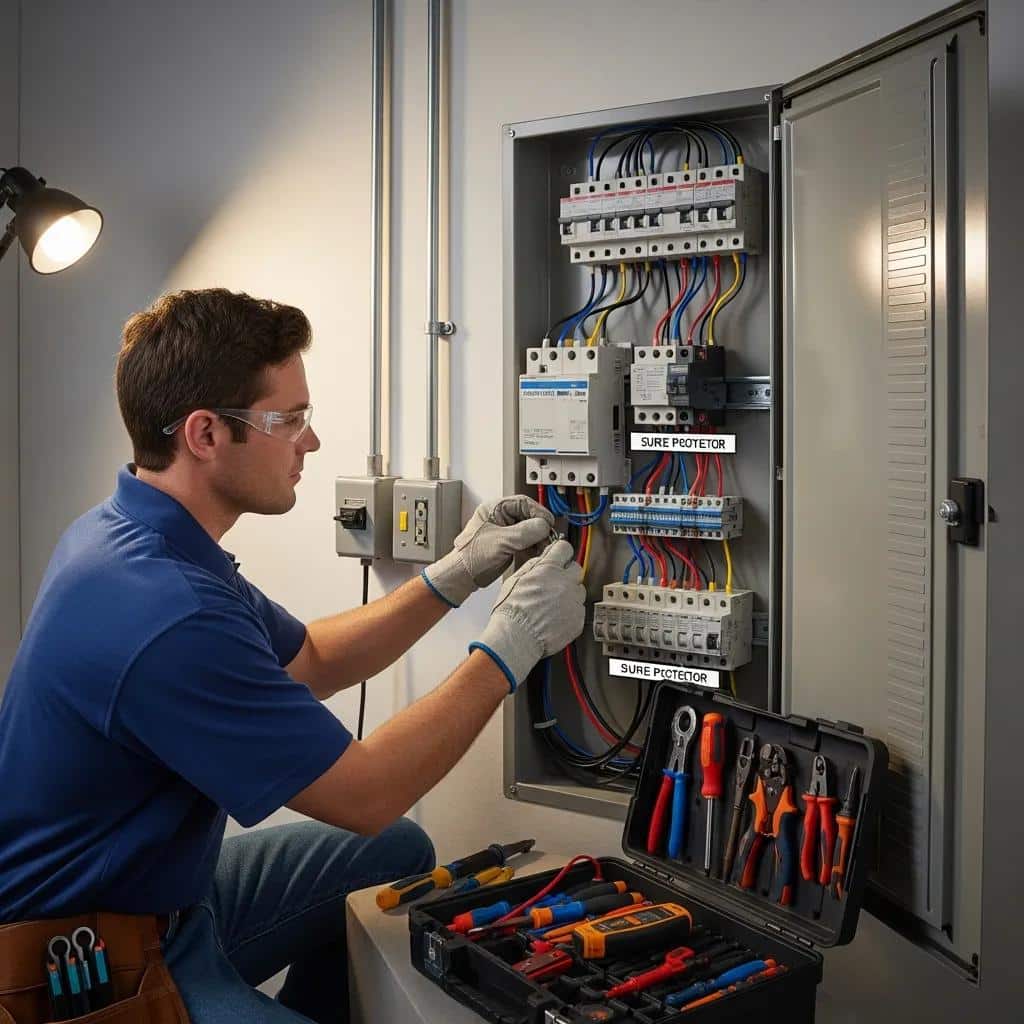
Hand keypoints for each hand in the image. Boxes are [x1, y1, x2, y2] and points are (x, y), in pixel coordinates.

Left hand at [422, 495, 554, 606]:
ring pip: (529, 530)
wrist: (463, 576)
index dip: (538, 512)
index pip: (523, 503)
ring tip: (544, 547)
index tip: (547, 523)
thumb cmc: (471, 556)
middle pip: (528, 516)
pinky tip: (537, 553)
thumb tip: (544, 526)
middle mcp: (500, 518)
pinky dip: (534, 547)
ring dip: (538, 538)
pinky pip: (526, 542)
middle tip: (548, 537)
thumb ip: (525, 532)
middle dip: (539, 527)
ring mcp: (505, 532)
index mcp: (494, 509)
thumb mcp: (501, 541)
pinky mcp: (509, 545)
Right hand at [468, 540, 585, 691]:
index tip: (560, 556)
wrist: (516, 637)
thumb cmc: (511, 611)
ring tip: (553, 604)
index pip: (564, 548)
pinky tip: (555, 617)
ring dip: (569, 594)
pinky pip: (578, 611)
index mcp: (549, 569)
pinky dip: (570, 613)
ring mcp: (573, 602)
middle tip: (555, 583)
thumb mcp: (516, 579)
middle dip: (567, 574)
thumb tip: (544, 558)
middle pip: (576, 569)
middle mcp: (565, 582)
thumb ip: (534, 565)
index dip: (561, 552)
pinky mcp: (577, 619)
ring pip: (579, 591)